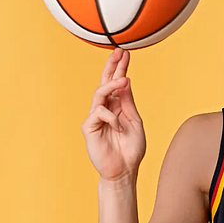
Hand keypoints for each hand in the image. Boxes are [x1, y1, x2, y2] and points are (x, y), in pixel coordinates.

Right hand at [81, 48, 145, 181]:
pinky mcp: (89, 127)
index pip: (117, 83)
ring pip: (99, 94)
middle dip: (111, 66)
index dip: (120, 68)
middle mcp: (105, 109)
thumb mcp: (134, 121)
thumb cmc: (130, 149)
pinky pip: (99, 113)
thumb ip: (128, 102)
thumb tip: (125, 81)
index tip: (125, 53)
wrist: (124, 170)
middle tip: (118, 52)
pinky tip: (119, 127)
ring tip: (124, 79)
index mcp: (117, 106)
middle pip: (105, 83)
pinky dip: (111, 117)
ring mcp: (96, 117)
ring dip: (112, 85)